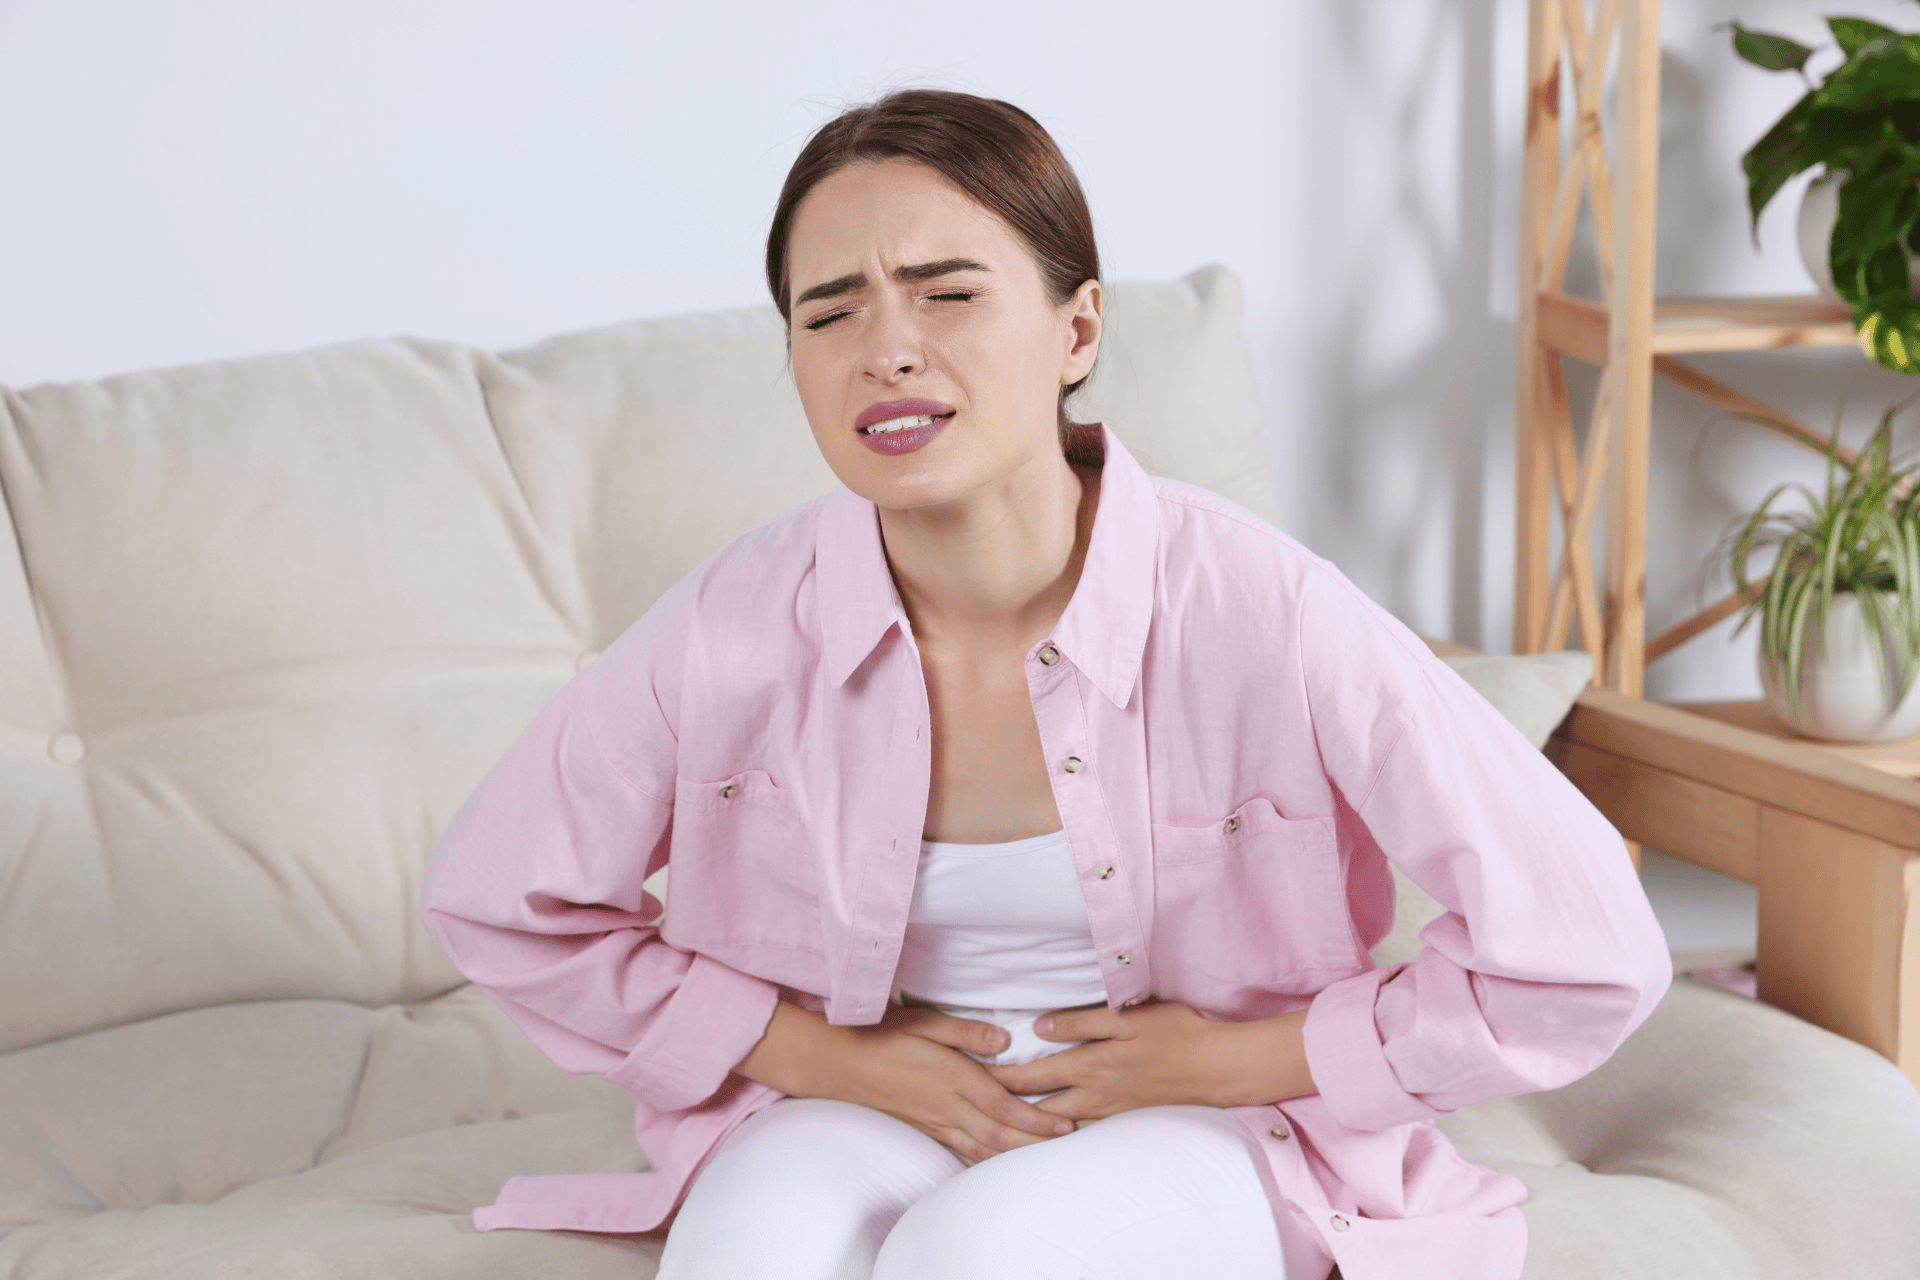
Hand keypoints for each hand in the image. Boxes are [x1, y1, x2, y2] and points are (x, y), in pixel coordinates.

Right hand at [735, 1001, 1074, 1163]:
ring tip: (1043, 1157)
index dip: (1036, 1119)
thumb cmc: (879, 1034)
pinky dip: (983, 1160)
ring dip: (1014, 1155)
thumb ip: (965, 1032)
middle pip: (999, 1134)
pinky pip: (959, 1151)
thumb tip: (1004, 1040)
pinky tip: (997, 1162)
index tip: (1064, 1124)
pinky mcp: (922, 1128)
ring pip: (981, 1148)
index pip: (1003, 1105)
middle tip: (1068, 1144)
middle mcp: (945, 1106)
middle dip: (1035, 1142)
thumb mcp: (922, 1022)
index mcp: (951, 1077)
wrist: (834, 1062)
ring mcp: (933, 1122)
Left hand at [983, 1000, 1315, 1121]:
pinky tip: (1043, 1153)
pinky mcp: (1123, 1124)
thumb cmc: (1175, 1032)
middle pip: (1034, 1111)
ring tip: (993, 1144)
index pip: (1028, 1077)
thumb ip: (1080, 1022)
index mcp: (1088, 1064)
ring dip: (1024, 1138)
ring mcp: (1108, 1115)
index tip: (966, 1083)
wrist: (1218, 1068)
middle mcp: (1092, 1096)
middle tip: (967, 1119)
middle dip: (1000, 1116)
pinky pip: (1081, 1142)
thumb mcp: (1127, 1016)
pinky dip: (1057, 1148)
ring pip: (1055, 1133)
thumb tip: (1037, 1029)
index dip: (995, 1081)